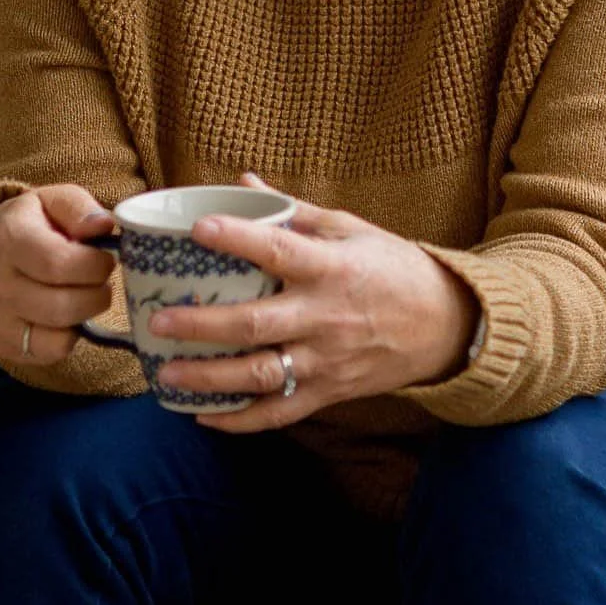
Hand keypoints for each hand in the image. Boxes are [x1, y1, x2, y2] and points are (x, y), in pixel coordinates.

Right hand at [0, 184, 117, 364]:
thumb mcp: (55, 200)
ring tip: (84, 295)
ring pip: (58, 337)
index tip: (105, 259)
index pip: (59, 264)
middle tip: (100, 281)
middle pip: (62, 306)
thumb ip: (80, 209)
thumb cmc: (34, 223)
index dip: (95, 266)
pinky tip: (66, 315)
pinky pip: (49, 353)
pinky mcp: (0, 343)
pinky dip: (68, 337)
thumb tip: (102, 225)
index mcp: (10, 240)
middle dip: (97, 295)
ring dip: (84, 317)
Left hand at [149, 173, 479, 431]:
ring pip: (262, 375)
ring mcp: (327, 360)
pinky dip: (240, 421)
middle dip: (203, 325)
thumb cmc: (394, 268)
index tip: (199, 228)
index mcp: (332, 268)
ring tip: (166, 373)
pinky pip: (279, 413)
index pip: (280, 251)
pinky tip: (203, 415)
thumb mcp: (351, 230)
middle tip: (158, 320)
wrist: (446, 325)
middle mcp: (326, 317)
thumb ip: (294, 212)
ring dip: (210, 378)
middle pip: (257, 324)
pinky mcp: (329, 392)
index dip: (239, 238)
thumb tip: (243, 183)